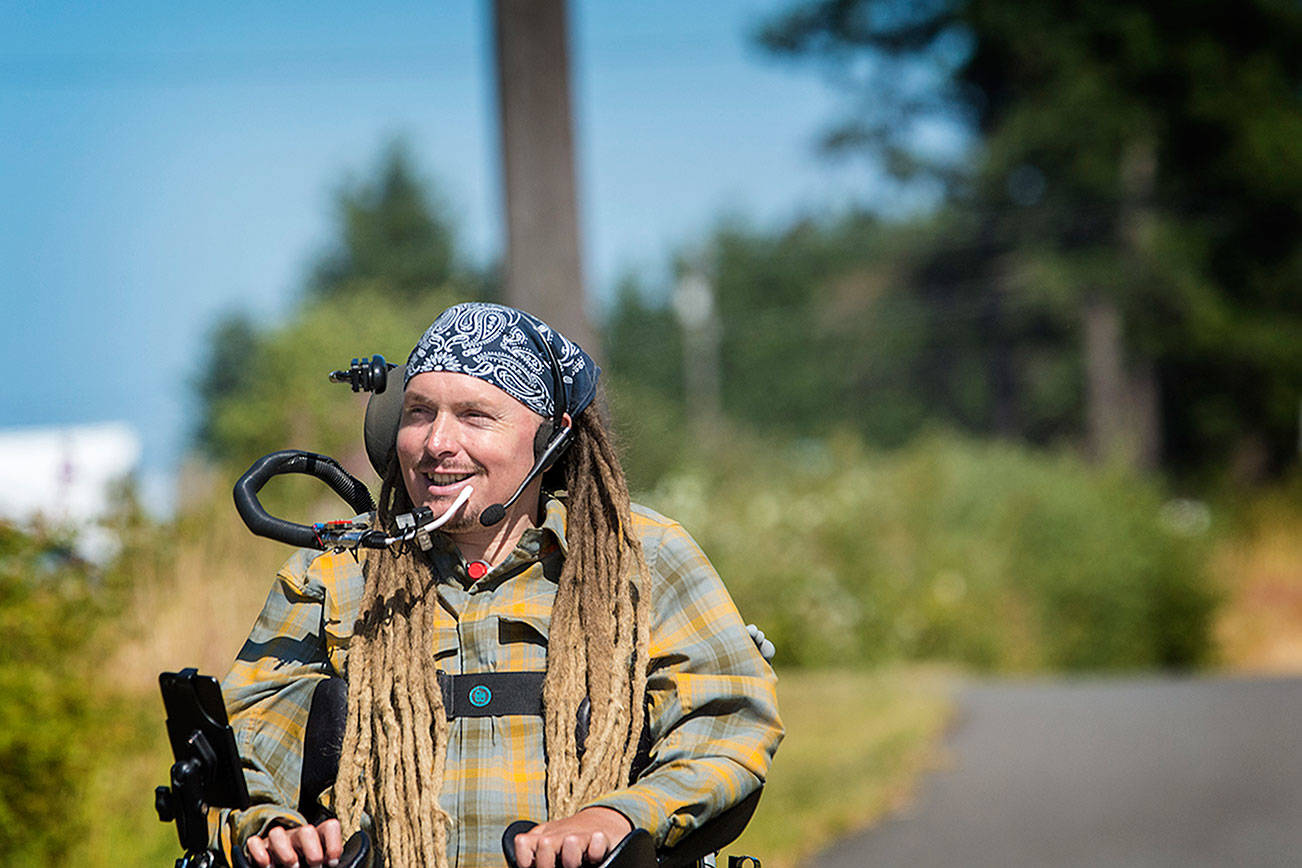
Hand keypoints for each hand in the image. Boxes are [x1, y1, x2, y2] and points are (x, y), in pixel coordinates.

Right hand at [244, 818, 343, 867]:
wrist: (283, 865)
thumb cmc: (307, 864)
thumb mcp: (320, 862)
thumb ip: (328, 862)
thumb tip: (335, 865)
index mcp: (317, 836)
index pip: (330, 827)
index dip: (334, 845)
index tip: (332, 863)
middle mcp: (298, 835)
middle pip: (306, 830)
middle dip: (312, 852)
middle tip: (313, 867)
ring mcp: (278, 840)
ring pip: (277, 833)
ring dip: (286, 854)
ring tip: (292, 867)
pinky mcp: (260, 847)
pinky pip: (254, 843)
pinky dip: (260, 854)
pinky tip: (267, 866)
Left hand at [513, 806, 632, 867]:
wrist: (602, 820)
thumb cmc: (570, 842)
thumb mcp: (550, 846)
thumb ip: (536, 855)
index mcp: (543, 836)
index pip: (522, 843)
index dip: (525, 862)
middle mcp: (559, 833)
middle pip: (544, 845)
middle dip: (547, 864)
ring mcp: (580, 834)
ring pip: (570, 843)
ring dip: (572, 859)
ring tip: (576, 864)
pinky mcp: (601, 836)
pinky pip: (597, 842)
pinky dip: (595, 852)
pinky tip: (594, 857)